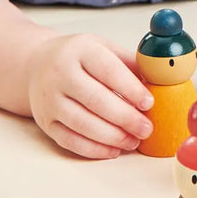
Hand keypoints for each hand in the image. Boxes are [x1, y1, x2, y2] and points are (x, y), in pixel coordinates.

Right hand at [28, 34, 154, 158]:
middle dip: (125, 117)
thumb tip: (159, 81)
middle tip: (147, 128)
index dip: (130, 88)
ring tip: (134, 141)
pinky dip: (94, 149)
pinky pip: (70, 140)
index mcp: (81, 50)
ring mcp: (49, 99)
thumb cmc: (80, 56)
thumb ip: (130, 62)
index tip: (149, 103)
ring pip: (82, 123)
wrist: (37, 64)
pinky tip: (114, 150)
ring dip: (112, 136)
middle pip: (95, 100)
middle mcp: (61, 74)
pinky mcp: (45, 122)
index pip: (108, 71)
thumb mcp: (104, 47)